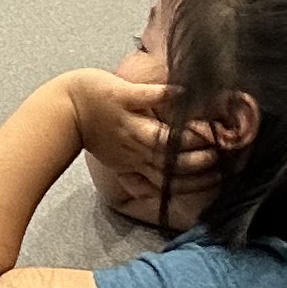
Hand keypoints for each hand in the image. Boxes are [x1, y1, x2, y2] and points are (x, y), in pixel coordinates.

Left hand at [61, 67, 210, 228]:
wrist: (62, 108)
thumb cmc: (90, 132)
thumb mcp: (113, 161)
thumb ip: (133, 176)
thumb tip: (150, 194)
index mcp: (135, 162)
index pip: (170, 180)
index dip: (196, 182)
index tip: (220, 177)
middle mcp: (135, 146)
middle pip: (172, 162)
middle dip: (200, 163)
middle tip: (223, 157)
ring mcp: (129, 121)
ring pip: (163, 137)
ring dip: (189, 137)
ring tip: (213, 133)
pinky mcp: (122, 96)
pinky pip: (146, 96)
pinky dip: (166, 95)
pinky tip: (185, 93)